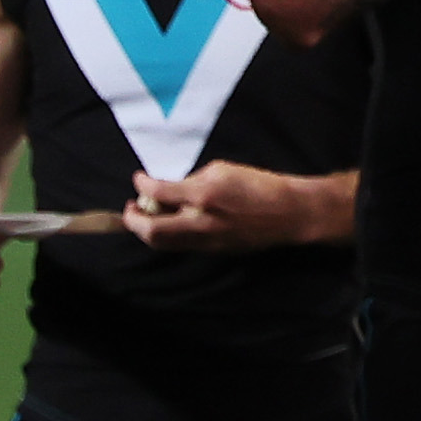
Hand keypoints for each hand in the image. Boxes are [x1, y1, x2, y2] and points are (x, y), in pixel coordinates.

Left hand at [123, 163, 345, 250]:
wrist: (288, 213)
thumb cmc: (259, 185)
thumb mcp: (223, 170)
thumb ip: (193, 179)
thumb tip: (172, 188)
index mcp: (202, 195)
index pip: (157, 192)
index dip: (142, 184)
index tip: (140, 179)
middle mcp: (200, 222)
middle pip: (151, 231)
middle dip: (133, 220)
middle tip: (131, 208)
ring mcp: (206, 241)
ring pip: (163, 244)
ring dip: (147, 231)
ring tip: (145, 218)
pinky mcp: (214, 251)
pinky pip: (181, 246)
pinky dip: (168, 236)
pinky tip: (170, 224)